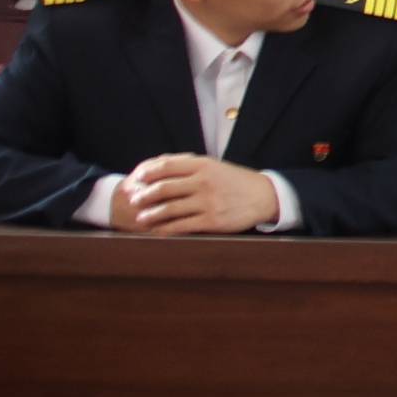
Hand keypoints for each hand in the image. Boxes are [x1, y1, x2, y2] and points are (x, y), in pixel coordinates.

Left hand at [114, 152, 281, 235]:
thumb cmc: (234, 181)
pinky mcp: (212, 221)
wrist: (262, 197)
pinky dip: (165, 229)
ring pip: (170, 209)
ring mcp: (208, 202)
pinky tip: (157, 231)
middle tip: (133, 201)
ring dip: (151, 215)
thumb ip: (189, 165)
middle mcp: (204, 182)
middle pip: (164, 188)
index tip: (137, 180)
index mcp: (203, 165)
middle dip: (144, 196)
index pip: (167, 166)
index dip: (148, 173)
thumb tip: (159, 165)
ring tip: (141, 218)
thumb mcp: (214, 166)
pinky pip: (182, 226)